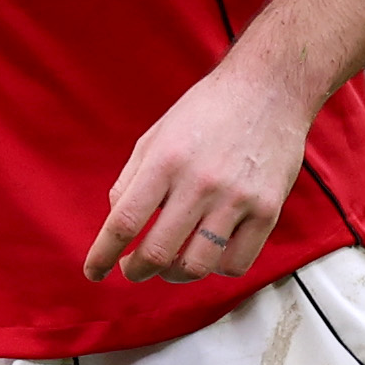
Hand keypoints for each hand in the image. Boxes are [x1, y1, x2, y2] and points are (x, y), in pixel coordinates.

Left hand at [83, 65, 316, 284]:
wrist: (270, 89)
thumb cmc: (208, 111)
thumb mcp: (157, 135)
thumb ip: (131, 180)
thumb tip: (118, 223)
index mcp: (166, 160)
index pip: (123, 222)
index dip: (102, 255)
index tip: (94, 272)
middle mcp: (200, 182)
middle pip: (156, 253)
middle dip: (135, 272)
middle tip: (132, 269)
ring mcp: (236, 199)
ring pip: (196, 267)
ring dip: (173, 275)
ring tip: (170, 265)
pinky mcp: (267, 210)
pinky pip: (236, 263)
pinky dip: (216, 269)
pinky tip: (210, 253)